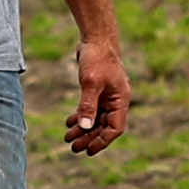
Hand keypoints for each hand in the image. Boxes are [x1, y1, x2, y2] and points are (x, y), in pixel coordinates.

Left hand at [60, 34, 130, 154]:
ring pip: (96, 119)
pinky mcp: (98, 90)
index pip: (115, 128)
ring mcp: (107, 96)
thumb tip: (85, 127)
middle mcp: (116, 100)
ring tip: (68, 138)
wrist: (97, 38)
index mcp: (120, 100)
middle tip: (74, 148)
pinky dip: (80, 116)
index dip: (102, 141)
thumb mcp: (90, 82)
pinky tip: (69, 122)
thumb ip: (88, 105)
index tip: (88, 150)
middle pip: (104, 127)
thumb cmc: (97, 58)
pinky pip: (91, 109)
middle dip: (89, 138)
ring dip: (83, 129)